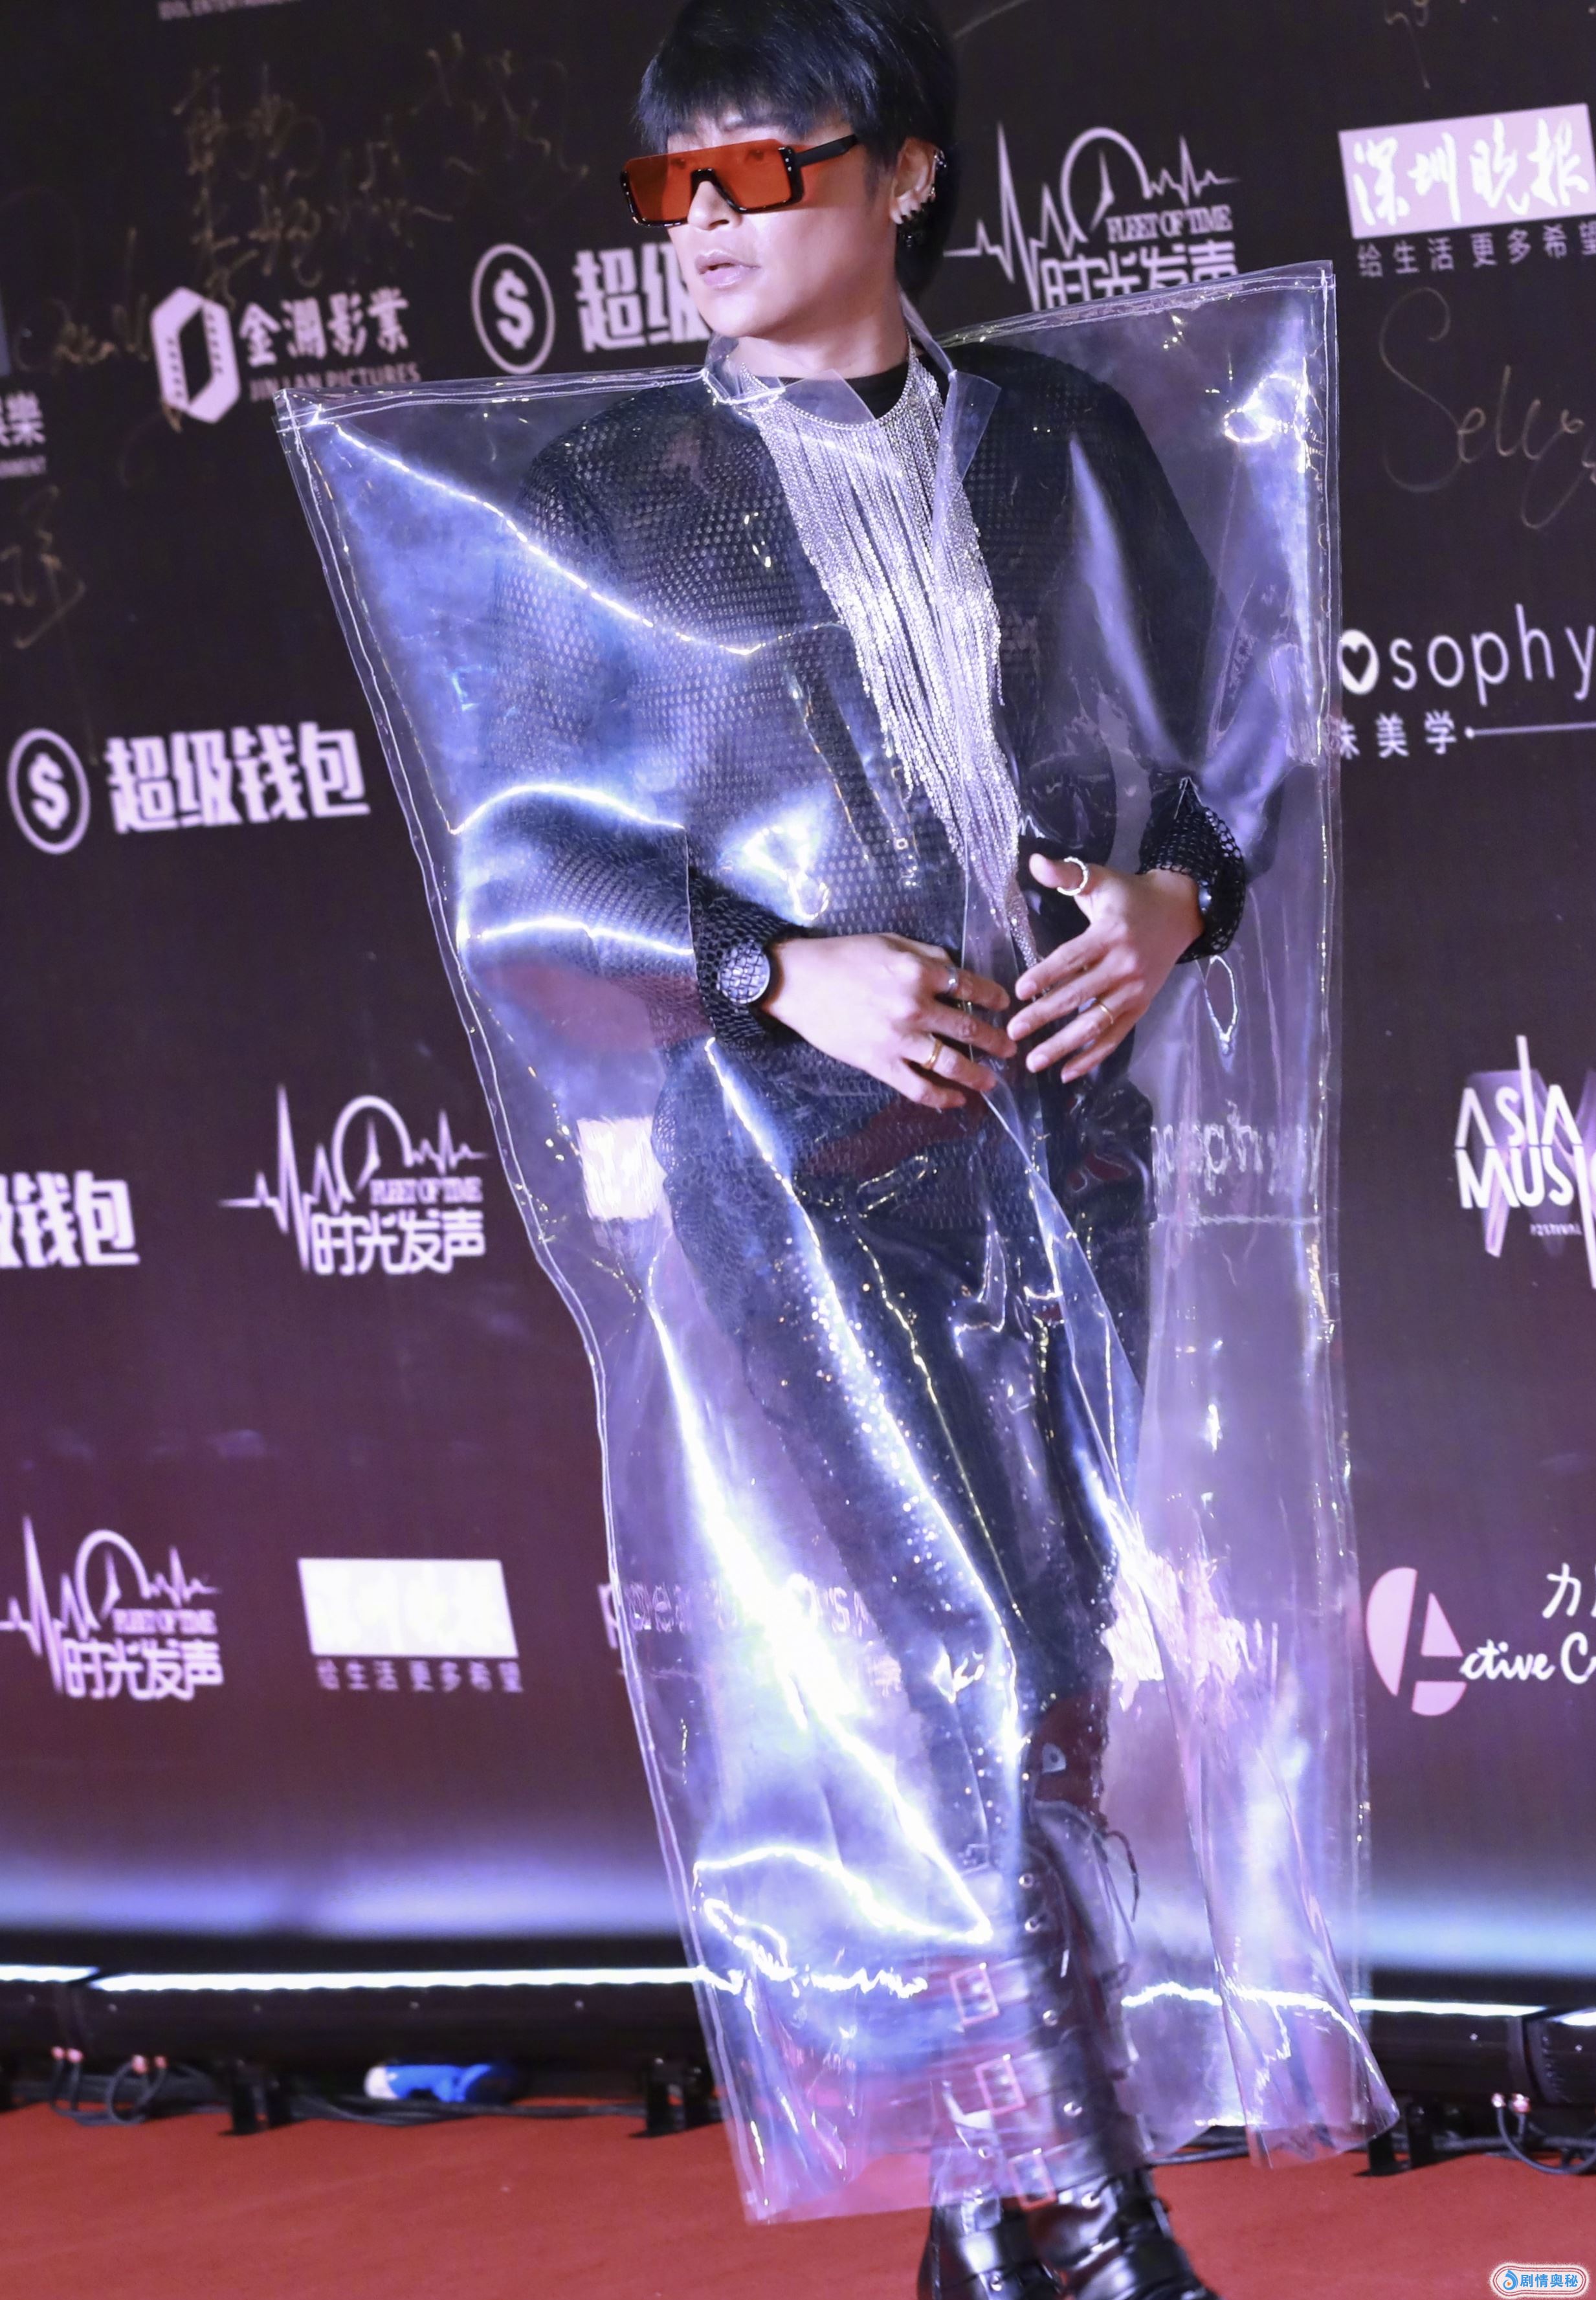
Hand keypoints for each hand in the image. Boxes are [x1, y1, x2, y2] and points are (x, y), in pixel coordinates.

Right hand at [762, 934, 1011, 1110]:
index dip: (994, 998)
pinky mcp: (880, 1064)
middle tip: (1010, 1050)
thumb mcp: (891, 943)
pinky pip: (918, 1088)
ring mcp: (899, 1040)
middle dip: (996, 1042)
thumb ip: (927, 956)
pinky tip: (956, 1100)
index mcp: (920, 973)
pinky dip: (941, 1098)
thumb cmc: (843, 957)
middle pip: (969, 1030)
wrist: (799, 982)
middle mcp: (916, 1008)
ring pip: (951, 1064)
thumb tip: (955, 969)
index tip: (1005, 1006)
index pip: (971, 988)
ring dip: (977, 1075)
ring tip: (991, 1082)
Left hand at [1006, 859, 1200, 1081]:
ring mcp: (1135, 991)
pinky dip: (1093, 1056)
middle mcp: (1125, 966)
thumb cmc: (1129, 896)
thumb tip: (1033, 862)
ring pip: (1096, 1024)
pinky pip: (1115, 1036)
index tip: (1019, 992)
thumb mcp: (1100, 878)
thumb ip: (1066, 874)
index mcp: (1110, 934)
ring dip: (1064, 1046)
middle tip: (1013, 1033)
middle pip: (1079, 996)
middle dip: (1044, 1017)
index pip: (1072, 959)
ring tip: (1034, 1062)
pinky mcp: (1141, 1007)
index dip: (1045, 976)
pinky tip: (1068, 1072)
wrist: (1179, 911)